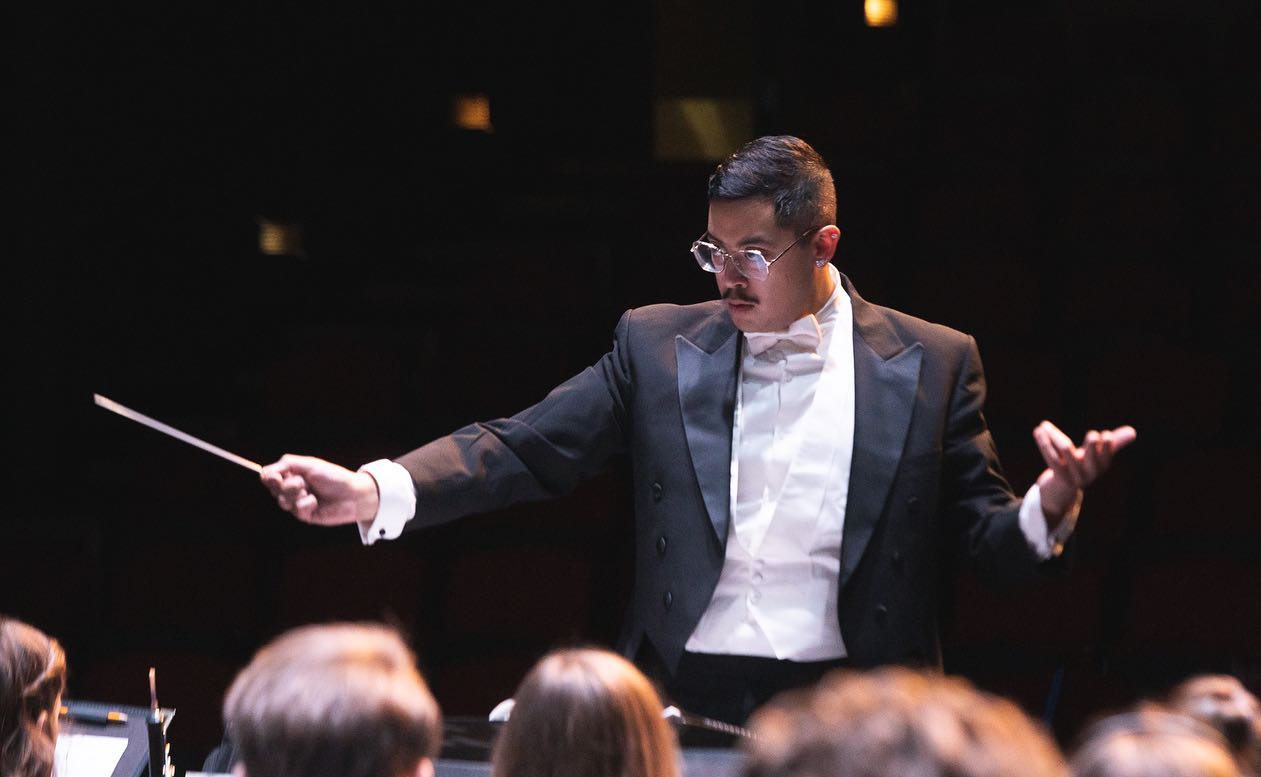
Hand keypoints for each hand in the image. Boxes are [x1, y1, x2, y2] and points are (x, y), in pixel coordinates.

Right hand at [260, 454, 379, 525]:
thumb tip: (263, 471)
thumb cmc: (333, 476)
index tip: (274, 476)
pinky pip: (296, 510)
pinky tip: (316, 502)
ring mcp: (298, 502)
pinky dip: (306, 504)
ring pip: (282, 501)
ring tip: (311, 492)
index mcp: (293, 474)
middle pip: (274, 489)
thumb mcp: (309, 465)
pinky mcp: (305, 515)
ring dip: (297, 495)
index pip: (271, 476)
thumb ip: (286, 464)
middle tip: (302, 482)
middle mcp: (294, 489)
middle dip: (287, 485)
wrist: (353, 493)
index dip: (270, 477)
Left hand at [1032, 421, 1136, 524]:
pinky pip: (1051, 457)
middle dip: (1093, 446)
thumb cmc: (1081, 466)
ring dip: (1054, 435)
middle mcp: (1089, 472)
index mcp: (1101, 465)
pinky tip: (1038, 430)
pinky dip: (1043, 442)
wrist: (1060, 491)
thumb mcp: (1097, 455)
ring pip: (1066, 450)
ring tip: (1044, 424)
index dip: (1107, 446)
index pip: (1107, 454)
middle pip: (1090, 455)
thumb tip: (1133, 431)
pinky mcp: (1058, 476)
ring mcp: (1074, 476)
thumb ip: (1113, 443)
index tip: (1105, 435)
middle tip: (1092, 435)